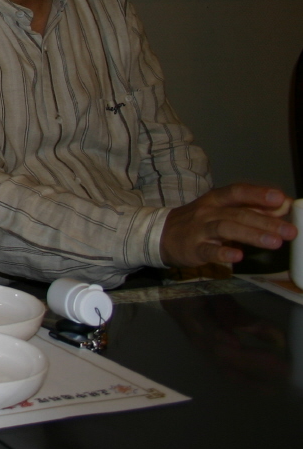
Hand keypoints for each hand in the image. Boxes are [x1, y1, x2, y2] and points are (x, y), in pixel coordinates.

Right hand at [159, 184, 296, 267]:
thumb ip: (251, 209)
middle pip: (238, 213)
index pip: (238, 192)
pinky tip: (238, 256)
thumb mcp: (221, 210)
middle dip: (266, 221)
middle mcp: (207, 212)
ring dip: (252, 235)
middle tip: (290, 231)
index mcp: (215, 199)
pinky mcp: (192, 248)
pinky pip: (208, 250)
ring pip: (226, 229)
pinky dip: (223, 253)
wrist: (159, 234)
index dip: (258, 194)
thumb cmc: (197, 222)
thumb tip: (283, 207)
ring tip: (275, 242)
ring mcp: (199, 230)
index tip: (281, 199)